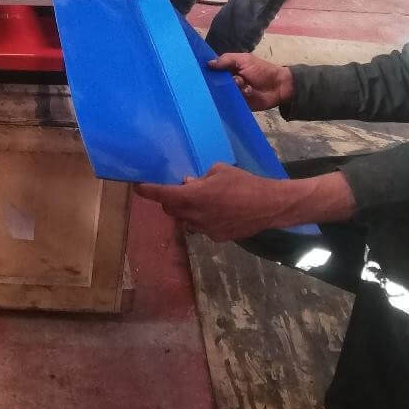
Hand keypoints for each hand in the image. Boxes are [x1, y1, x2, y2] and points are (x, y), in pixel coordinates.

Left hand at [135, 165, 354, 241]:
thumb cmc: (245, 183)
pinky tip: (217, 211)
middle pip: (171, 210)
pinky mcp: (218, 237)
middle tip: (179, 189)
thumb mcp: (220, 171)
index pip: (163, 195)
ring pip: (185, 221)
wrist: (271, 206)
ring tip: (201, 200)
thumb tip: (188, 184)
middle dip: (170, 201)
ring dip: (186, 211)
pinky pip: (201, 228)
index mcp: (194, 197)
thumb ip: (200, 179)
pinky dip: (202, 219)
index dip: (148, 191)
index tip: (138, 187)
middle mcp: (195, 216)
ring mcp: (206, 230)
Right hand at [209, 53, 294, 112]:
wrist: (279, 86)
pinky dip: (238, 97)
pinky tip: (247, 91)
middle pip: (215, 83)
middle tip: (225, 77)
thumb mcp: (245, 60)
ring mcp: (233, 93)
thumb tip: (209, 64)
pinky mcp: (238, 104)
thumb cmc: (262, 70)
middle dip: (218, 81)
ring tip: (242, 84)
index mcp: (228, 70)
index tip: (200, 71)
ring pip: (223, 93)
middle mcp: (228, 82)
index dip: (207, 70)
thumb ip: (227, 60)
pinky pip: (231, 103)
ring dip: (232, 87)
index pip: (213, 70)